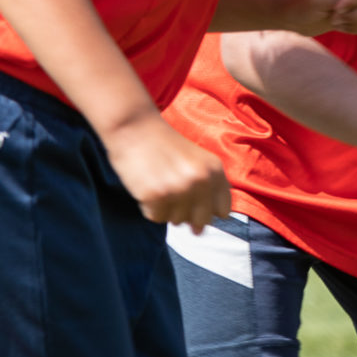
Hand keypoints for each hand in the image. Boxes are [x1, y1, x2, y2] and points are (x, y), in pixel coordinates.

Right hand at [103, 112, 231, 226]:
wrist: (133, 128)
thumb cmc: (163, 146)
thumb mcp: (197, 160)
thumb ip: (207, 187)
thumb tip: (201, 228)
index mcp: (215, 170)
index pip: (223, 210)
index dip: (208, 211)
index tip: (196, 203)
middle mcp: (201, 180)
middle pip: (201, 221)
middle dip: (187, 214)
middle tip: (172, 194)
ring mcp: (179, 189)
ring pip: (177, 221)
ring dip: (166, 209)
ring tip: (158, 185)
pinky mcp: (156, 196)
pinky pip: (156, 217)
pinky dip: (149, 208)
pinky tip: (146, 188)